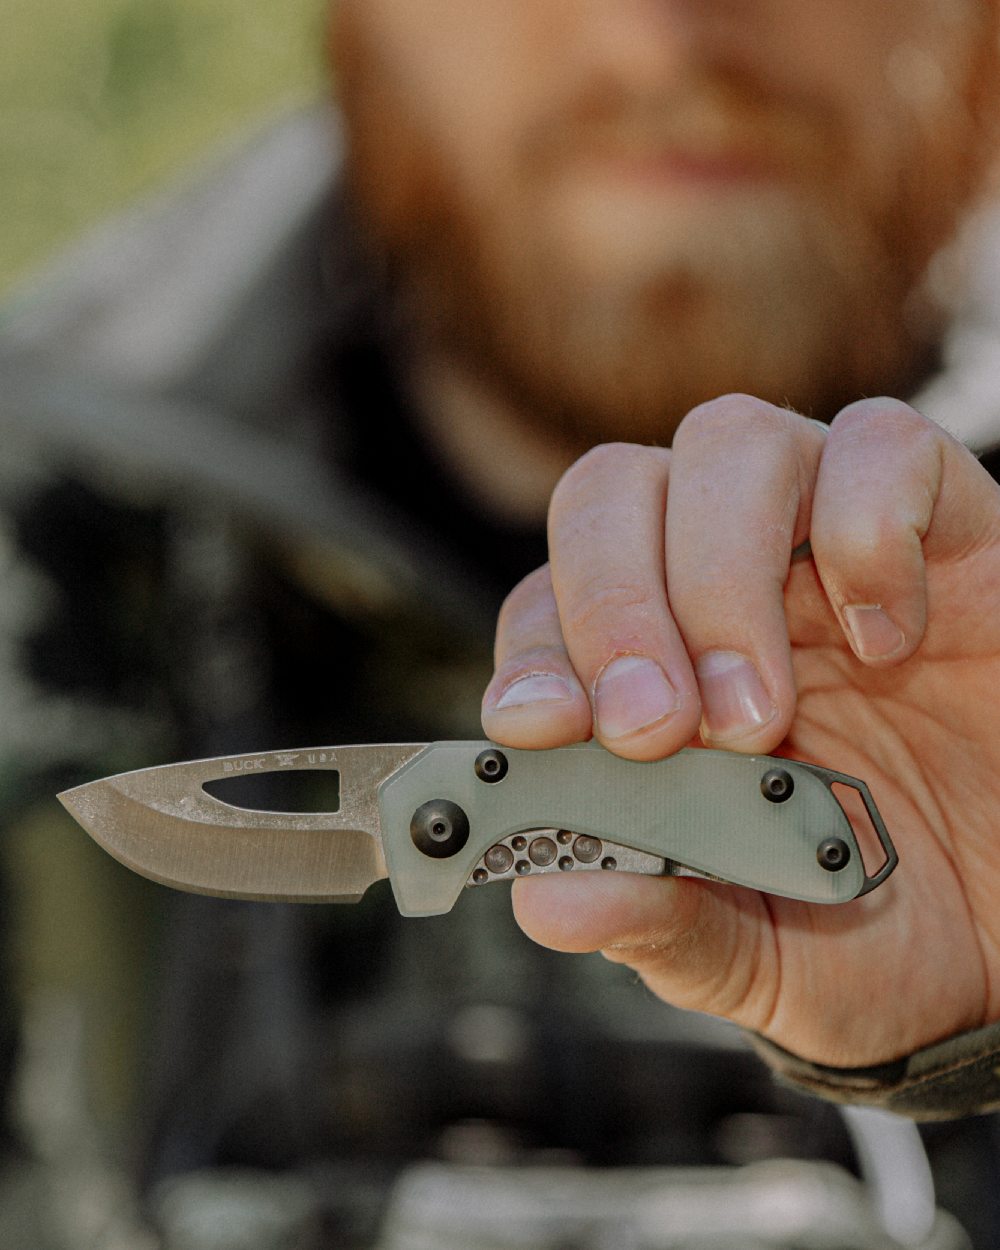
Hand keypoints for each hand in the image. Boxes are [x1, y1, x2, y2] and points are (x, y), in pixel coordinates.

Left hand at [481, 395, 999, 1067]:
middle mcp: (717, 579)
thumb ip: (655, 917)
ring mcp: (823, 541)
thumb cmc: (867, 915)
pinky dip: (866, 527)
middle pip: (610, 492)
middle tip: (656, 731)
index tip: (545, 728)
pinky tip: (888, 640)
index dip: (534, 652)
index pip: (546, 604)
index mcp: (648, 668)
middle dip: (613, 606)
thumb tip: (547, 900)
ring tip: (758, 716)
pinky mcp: (944, 523)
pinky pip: (884, 444)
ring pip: (730, 444)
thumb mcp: (751, 949)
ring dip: (718, 577)